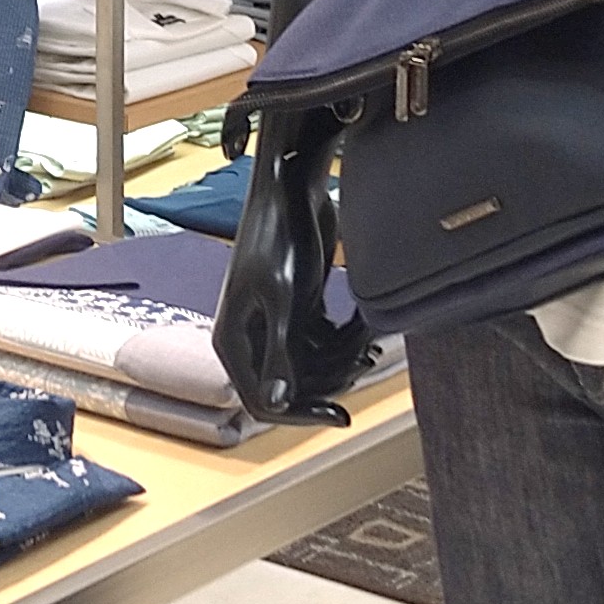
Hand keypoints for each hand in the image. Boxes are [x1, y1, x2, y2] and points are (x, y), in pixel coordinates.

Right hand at [213, 113, 371, 421]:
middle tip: (364, 358)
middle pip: (294, 387)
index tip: (340, 416)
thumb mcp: (283, 297)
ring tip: (369, 336)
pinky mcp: (300, 309)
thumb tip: (276, 404)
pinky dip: (347, 339)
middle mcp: (252, 338)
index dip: (300, 414)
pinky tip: (367, 327)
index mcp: (234, 341)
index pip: (263, 401)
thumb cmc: (279, 235)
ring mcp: (277, 324)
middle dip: (332, 377)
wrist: (295, 187)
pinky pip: (326, 342)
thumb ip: (281, 352)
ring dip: (345, 357)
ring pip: (315, 366)